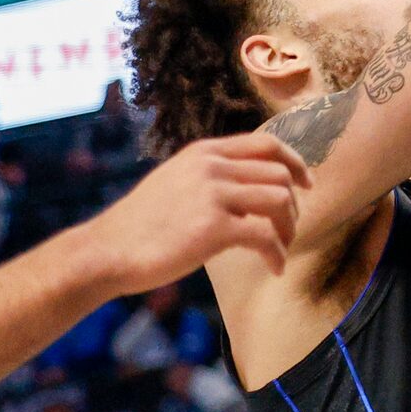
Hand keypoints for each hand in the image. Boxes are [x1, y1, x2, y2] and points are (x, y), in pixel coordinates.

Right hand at [94, 131, 311, 283]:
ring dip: (289, 228)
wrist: (104, 252)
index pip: (266, 144)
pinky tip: (275, 267)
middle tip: (289, 228)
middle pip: (279, 174)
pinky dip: (277, 253)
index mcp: (204, 153)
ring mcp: (214, 195)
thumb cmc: (137, 226)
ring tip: (282, 248)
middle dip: (293, 203)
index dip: (294, 162)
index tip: (306, 183)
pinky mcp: (214, 228)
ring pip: (279, 200)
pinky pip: (265, 236)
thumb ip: (211, 178)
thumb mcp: (175, 182)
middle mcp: (212, 167)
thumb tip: (250, 192)